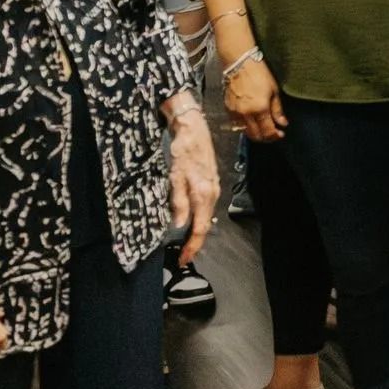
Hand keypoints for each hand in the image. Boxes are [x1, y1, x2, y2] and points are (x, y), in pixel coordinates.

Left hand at [164, 95, 219, 261]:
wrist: (193, 130)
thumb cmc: (182, 152)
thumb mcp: (175, 177)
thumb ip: (178, 202)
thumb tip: (178, 225)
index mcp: (203, 195)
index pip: (199, 228)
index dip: (192, 246)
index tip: (183, 259)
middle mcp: (212, 194)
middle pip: (205, 226)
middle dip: (194, 243)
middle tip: (182, 256)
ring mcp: (213, 189)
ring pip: (205, 217)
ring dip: (196, 232)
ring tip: (185, 243)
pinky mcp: (210, 183)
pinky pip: (205, 208)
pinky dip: (198, 219)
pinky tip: (191, 222)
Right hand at [224, 54, 287, 142]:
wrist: (239, 63)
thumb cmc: (259, 74)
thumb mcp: (274, 90)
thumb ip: (277, 110)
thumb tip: (283, 124)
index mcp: (260, 109)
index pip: (267, 131)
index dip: (275, 136)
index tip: (281, 134)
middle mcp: (246, 114)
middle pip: (256, 135)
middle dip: (266, 138)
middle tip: (273, 134)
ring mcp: (235, 113)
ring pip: (245, 132)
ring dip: (255, 133)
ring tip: (263, 128)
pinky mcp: (228, 109)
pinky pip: (237, 124)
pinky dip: (245, 127)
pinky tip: (252, 121)